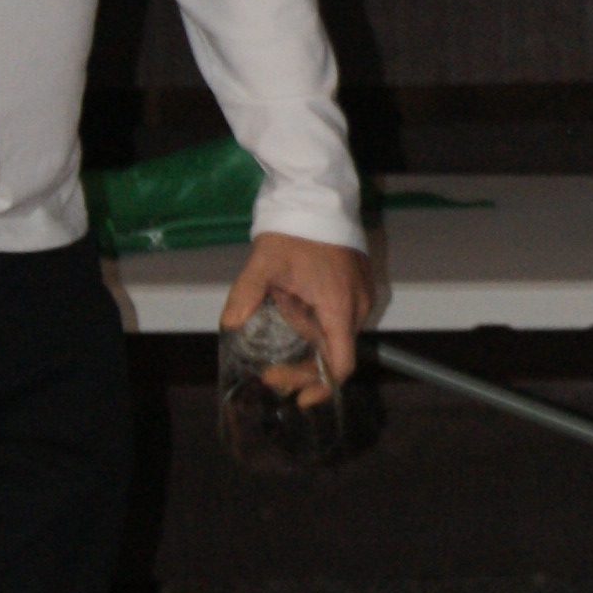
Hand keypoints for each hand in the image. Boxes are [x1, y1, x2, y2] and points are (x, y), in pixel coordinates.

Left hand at [218, 231, 374, 404]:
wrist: (318, 193)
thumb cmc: (293, 230)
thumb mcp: (263, 263)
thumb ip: (246, 296)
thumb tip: (229, 326)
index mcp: (339, 306)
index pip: (340, 364)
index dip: (320, 387)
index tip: (298, 398)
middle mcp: (358, 305)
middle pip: (338, 354)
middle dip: (306, 369)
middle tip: (271, 373)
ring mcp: (362, 293)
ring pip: (340, 336)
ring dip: (312, 346)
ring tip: (280, 337)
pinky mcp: (360, 282)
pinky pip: (343, 318)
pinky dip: (322, 328)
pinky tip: (296, 318)